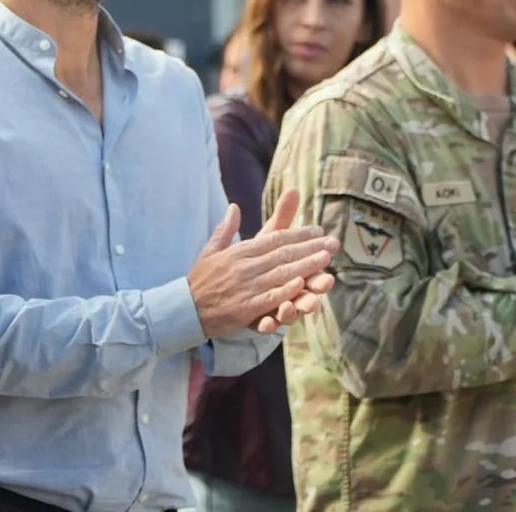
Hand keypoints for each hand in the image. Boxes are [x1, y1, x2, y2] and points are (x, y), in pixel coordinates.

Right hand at [188, 190, 338, 338]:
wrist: (184, 309)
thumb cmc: (200, 280)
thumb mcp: (211, 250)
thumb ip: (226, 229)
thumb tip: (234, 207)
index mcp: (239, 251)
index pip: (274, 239)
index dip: (297, 234)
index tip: (317, 230)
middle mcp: (244, 266)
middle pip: (282, 253)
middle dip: (310, 247)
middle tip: (332, 242)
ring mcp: (245, 287)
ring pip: (280, 273)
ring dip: (305, 266)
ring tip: (325, 259)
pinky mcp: (245, 307)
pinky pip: (269, 297)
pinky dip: (286, 290)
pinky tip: (302, 283)